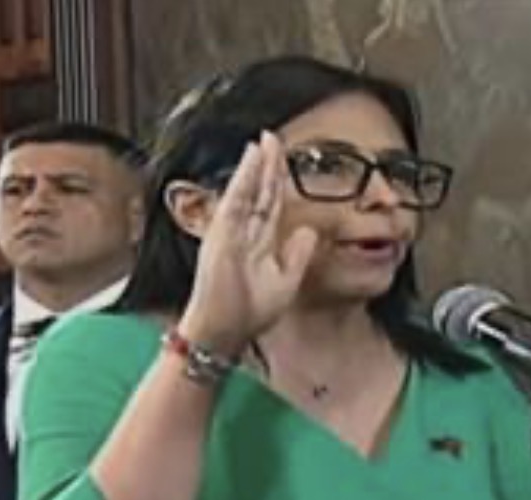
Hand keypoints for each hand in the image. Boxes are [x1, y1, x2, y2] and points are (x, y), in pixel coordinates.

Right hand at [180, 131, 317, 354]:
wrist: (227, 331)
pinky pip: (236, 199)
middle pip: (260, 191)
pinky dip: (244, 177)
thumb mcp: (286, 281)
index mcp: (259, 243)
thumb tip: (308, 229)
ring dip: (257, 164)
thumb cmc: (250, 312)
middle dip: (269, 165)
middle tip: (274, 137)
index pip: (271, 204)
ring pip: (248, 189)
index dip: (278, 181)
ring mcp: (231, 231)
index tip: (284, 159)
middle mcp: (243, 233)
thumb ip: (298, 254)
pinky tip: (252, 157)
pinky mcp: (222, 233)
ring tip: (265, 140)